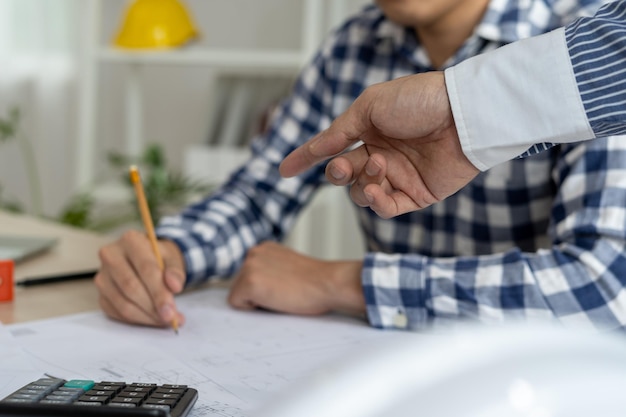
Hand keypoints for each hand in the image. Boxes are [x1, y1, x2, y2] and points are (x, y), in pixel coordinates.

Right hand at [95, 230, 186, 327]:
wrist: (147, 259)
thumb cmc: (160, 258)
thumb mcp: (173, 259)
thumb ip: (176, 272)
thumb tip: (174, 286)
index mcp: (131, 240)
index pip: (146, 269)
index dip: (159, 293)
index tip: (171, 311)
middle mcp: (111, 255)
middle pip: (131, 287)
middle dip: (153, 307)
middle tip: (170, 318)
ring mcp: (102, 276)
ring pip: (123, 303)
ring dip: (146, 316)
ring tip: (164, 319)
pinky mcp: (100, 294)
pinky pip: (117, 312)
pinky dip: (136, 319)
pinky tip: (151, 319)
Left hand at [228, 241, 364, 316]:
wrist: (328, 283)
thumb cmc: (316, 282)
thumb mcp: (288, 266)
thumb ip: (271, 270)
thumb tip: (260, 286)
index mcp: (263, 248)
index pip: (247, 277)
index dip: (264, 289)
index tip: (283, 288)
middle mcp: (253, 253)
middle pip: (239, 286)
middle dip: (257, 295)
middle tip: (284, 293)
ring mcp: (250, 267)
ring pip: (237, 295)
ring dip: (256, 301)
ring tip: (281, 296)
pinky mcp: (249, 283)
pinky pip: (237, 304)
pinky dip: (253, 309)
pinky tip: (276, 300)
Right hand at [279, 71, 478, 217]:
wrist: (463, 115)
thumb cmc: (419, 101)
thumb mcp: (369, 107)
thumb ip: (338, 132)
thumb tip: (315, 150)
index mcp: (369, 129)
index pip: (330, 147)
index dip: (306, 158)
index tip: (284, 170)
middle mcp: (381, 153)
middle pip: (344, 175)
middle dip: (337, 173)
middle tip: (342, 166)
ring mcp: (398, 176)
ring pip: (361, 193)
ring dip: (361, 184)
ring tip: (377, 167)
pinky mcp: (417, 195)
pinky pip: (386, 208)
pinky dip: (376, 202)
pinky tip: (377, 188)